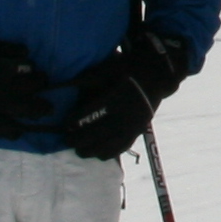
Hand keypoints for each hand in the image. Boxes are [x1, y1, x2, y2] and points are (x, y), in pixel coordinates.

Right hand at [0, 21, 44, 133]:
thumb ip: (8, 49)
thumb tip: (27, 54)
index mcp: (7, 71)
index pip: (31, 74)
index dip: (38, 76)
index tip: (40, 76)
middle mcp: (6, 89)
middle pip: (32, 95)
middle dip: (42, 97)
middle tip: (48, 103)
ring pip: (23, 112)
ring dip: (35, 113)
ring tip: (42, 114)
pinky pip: (3, 128)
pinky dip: (12, 132)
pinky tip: (18, 133)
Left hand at [57, 26, 191, 159]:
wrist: (156, 75)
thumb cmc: (128, 69)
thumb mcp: (107, 67)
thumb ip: (88, 78)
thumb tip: (67, 88)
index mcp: (115, 97)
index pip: (89, 114)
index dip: (74, 121)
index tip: (64, 125)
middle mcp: (124, 115)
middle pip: (97, 133)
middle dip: (79, 139)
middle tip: (66, 140)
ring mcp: (132, 126)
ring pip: (109, 145)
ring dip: (92, 150)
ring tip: (80, 151)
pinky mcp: (138, 131)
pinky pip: (122, 148)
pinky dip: (109, 153)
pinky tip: (98, 154)